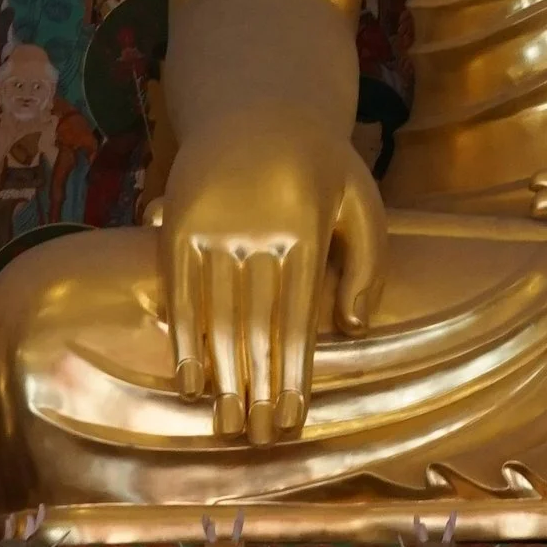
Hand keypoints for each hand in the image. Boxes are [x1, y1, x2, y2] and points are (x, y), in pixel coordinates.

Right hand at [159, 112, 385, 442]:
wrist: (257, 105)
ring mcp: (212, 228)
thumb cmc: (320, 165)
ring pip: (216, 318)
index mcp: (303, 230)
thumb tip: (354, 329)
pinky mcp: (179, 225)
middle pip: (254, 328)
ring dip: (222, 377)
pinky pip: (179, 293)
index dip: (292, 374)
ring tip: (227, 425)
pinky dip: (183, 340)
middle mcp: (254, 232)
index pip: (297, 320)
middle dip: (255, 389)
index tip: (291, 421)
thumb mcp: (362, 201)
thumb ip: (367, 265)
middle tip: (256, 441)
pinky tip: (190, 381)